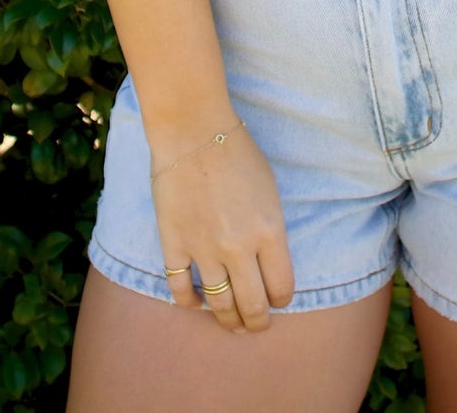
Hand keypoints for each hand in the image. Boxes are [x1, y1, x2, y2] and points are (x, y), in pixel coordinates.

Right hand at [147, 116, 295, 333]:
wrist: (194, 131)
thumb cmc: (238, 153)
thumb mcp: (270, 191)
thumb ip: (271, 230)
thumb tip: (269, 264)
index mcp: (270, 231)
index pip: (282, 288)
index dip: (282, 300)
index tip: (279, 300)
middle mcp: (239, 248)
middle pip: (252, 307)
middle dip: (257, 323)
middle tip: (256, 325)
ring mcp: (204, 250)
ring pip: (218, 306)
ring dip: (227, 321)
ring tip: (231, 324)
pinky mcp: (174, 245)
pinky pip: (180, 290)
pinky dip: (189, 303)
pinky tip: (196, 302)